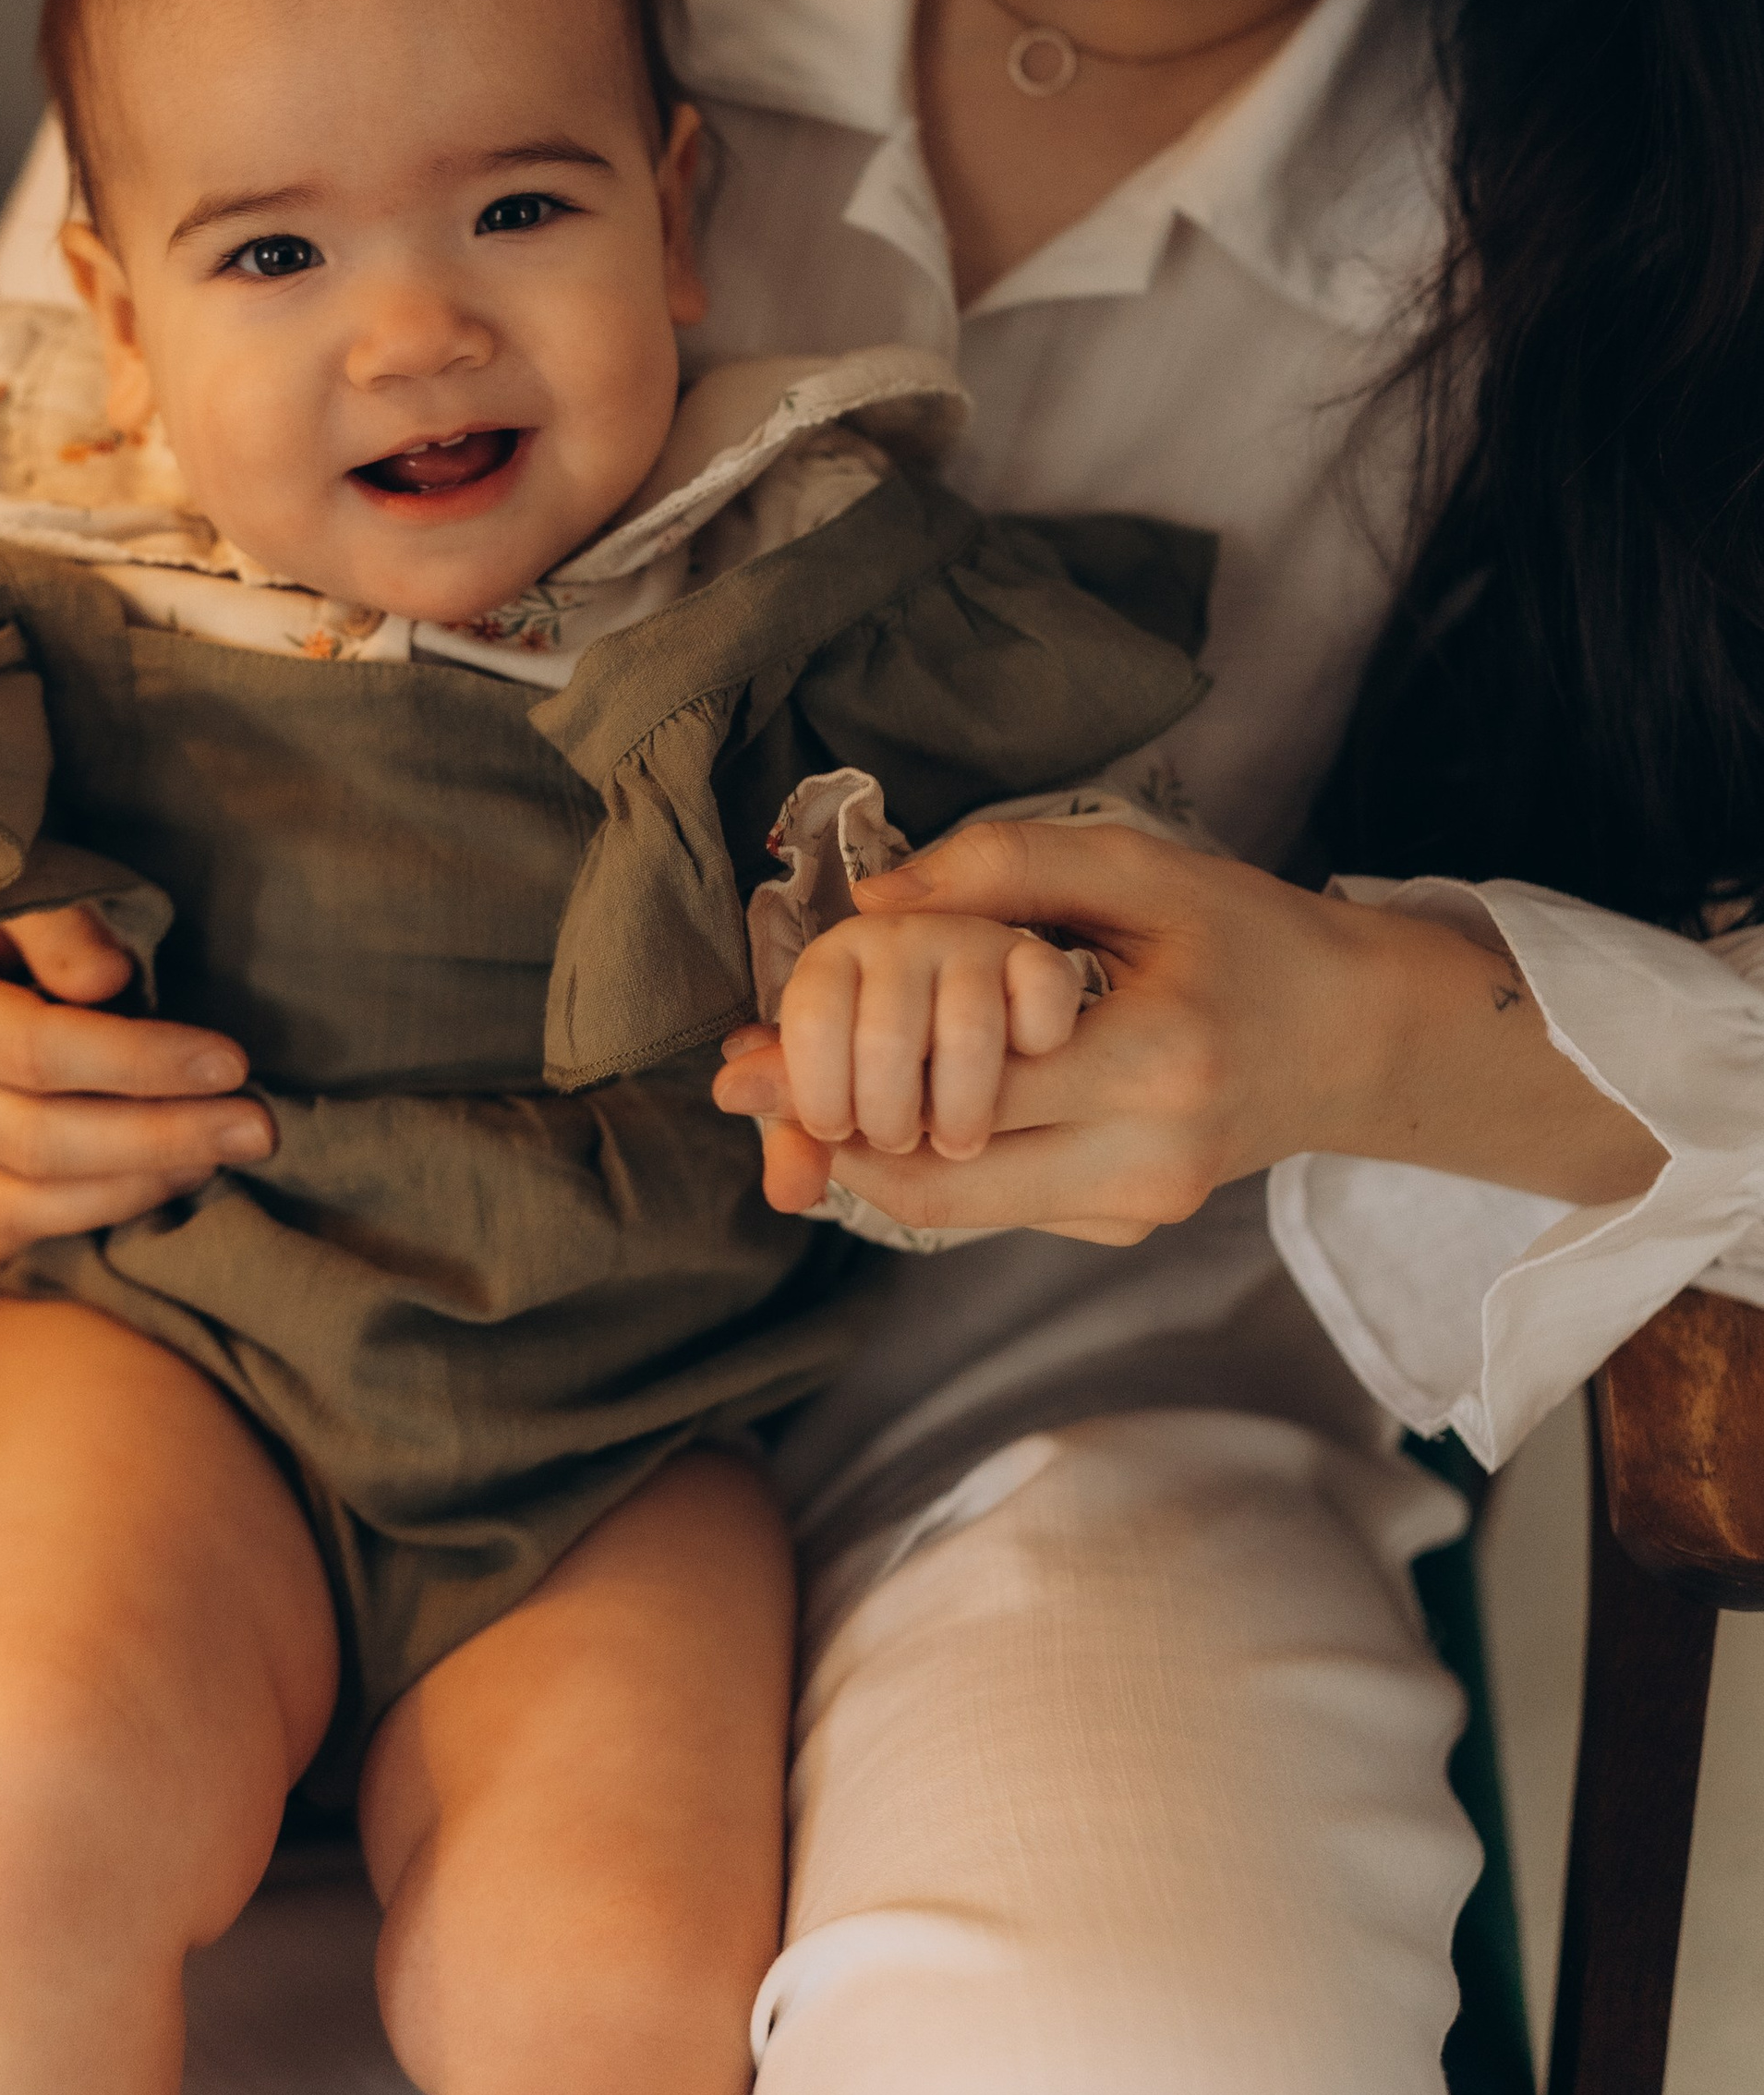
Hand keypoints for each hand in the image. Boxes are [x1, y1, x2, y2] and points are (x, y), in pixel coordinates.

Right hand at [0, 840, 276, 1262]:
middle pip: (36, 1139)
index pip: (32, 1050)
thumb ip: (59, 920)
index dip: (137, 1063)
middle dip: (160, 1139)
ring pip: (26, 1203)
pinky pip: (16, 1227)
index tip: (230, 1063)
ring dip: (138, 1186)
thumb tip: (105, 981)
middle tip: (258, 1127)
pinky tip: (168, 1178)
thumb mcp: (19, 867)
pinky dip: (95, 1214)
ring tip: (222, 1152)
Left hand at [710, 817, 1668, 1244]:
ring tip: (787, 1099)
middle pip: (940, 1179)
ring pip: (958, 1207)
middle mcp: (1145, 1160)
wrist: (1353, 1038)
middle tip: (741, 1088)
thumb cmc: (1246, 933)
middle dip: (827, 1136)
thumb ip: (1003, 870)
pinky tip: (880, 1109)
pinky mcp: (1125, 1227)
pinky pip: (998, 1203)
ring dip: (866, 1157)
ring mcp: (1136, 1209)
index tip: (747, 1058)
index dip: (842, 1084)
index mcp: (1154, 1061)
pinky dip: (930, 1162)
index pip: (964, 1095)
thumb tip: (868, 903)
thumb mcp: (1137, 866)